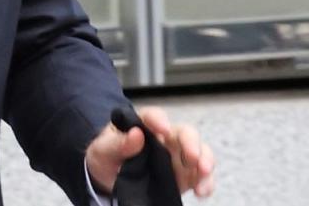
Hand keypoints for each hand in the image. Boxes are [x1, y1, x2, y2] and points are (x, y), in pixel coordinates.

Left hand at [85, 106, 215, 197]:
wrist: (109, 180)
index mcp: (142, 125)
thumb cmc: (105, 157)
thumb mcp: (102, 150)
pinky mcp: (184, 175)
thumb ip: (117, 143)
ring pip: (199, 151)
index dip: (158, 120)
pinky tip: (202, 191)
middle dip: (191, 143)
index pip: (153, 116)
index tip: (162, 129)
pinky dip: (206, 182)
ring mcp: (176, 156)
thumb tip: (136, 134)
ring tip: (203, 172)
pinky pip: (201, 176)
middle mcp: (164, 138)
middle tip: (192, 157)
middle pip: (184, 132)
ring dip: (205, 160)